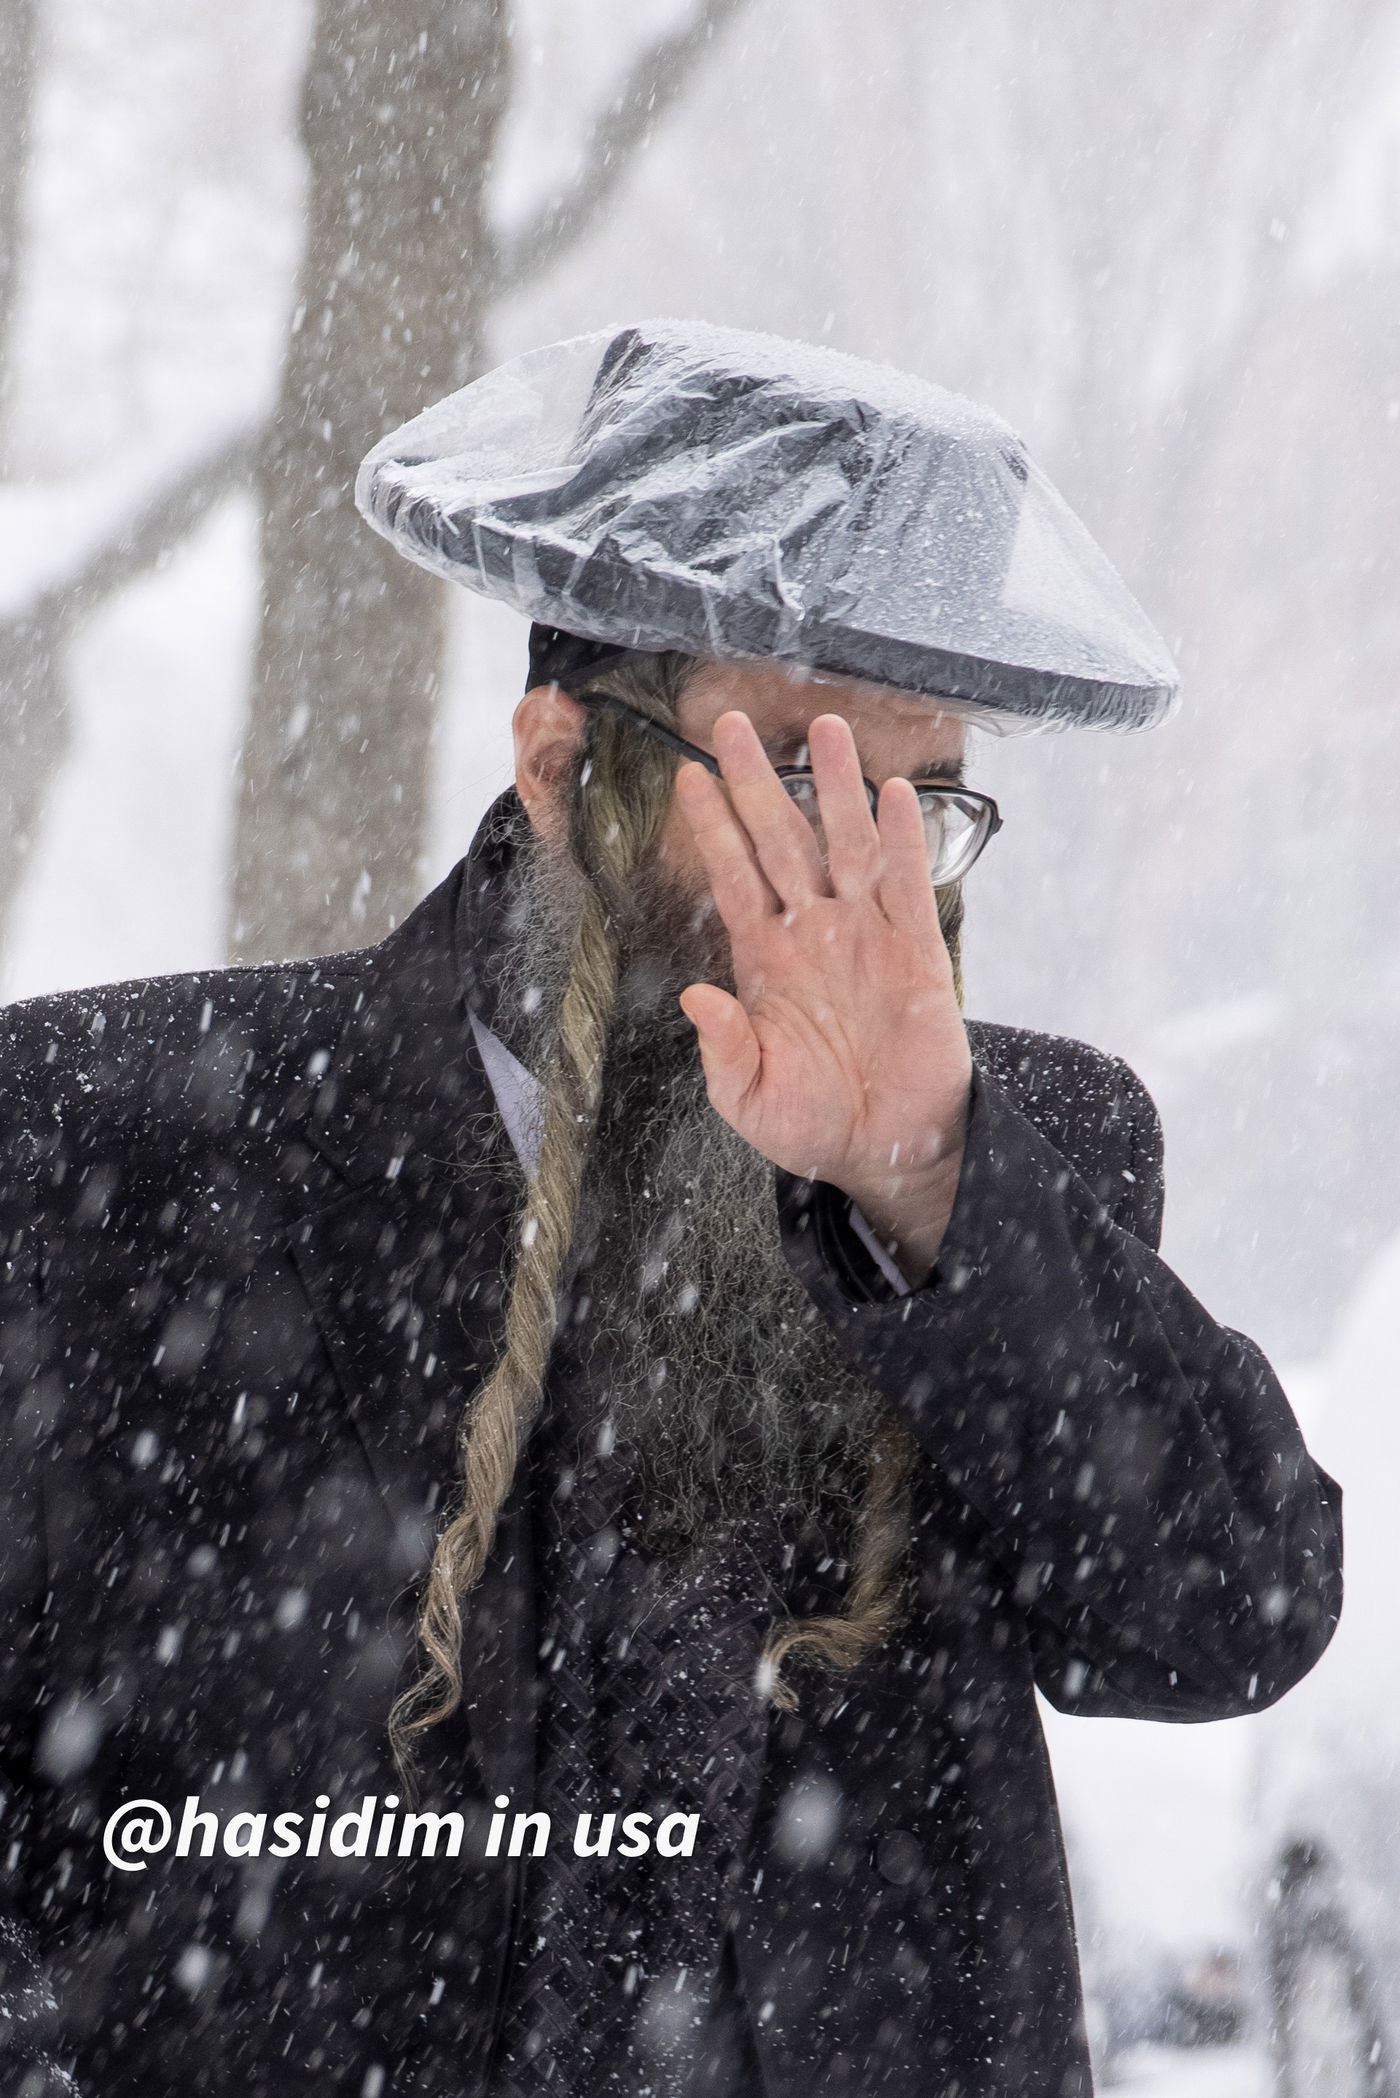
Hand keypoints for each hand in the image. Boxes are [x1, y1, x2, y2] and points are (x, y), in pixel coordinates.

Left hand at [675, 711, 971, 1280]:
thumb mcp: (750, 1099)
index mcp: (764, 962)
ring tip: (825, 726)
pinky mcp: (917, 950)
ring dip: (834, 786)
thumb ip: (724, 1050)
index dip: (713, 828)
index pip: (732, 877)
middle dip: (757, 781)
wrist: (887, 1150)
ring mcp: (864, 935)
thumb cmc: (812, 1126)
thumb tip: (696, 996)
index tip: (688, 776)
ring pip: (844, 844)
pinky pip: (907, 884)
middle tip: (732, 723)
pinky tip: (891, 793)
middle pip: (780, 839)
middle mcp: (812, 933)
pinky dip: (901, 838)